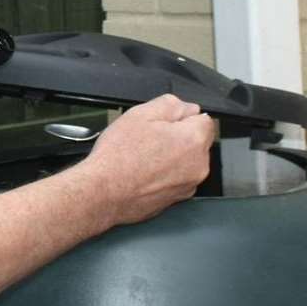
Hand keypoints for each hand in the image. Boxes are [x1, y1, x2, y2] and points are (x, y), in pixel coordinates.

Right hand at [78, 94, 214, 225]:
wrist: (102, 193)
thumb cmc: (118, 157)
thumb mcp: (141, 113)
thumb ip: (172, 105)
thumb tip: (188, 108)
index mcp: (193, 141)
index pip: (204, 120)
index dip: (182, 118)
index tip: (163, 123)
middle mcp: (198, 166)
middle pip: (196, 143)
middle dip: (178, 138)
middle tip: (148, 140)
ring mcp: (188, 186)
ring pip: (186, 162)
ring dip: (171, 157)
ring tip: (143, 158)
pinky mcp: (176, 200)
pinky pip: (176, 180)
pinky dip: (164, 175)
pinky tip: (143, 174)